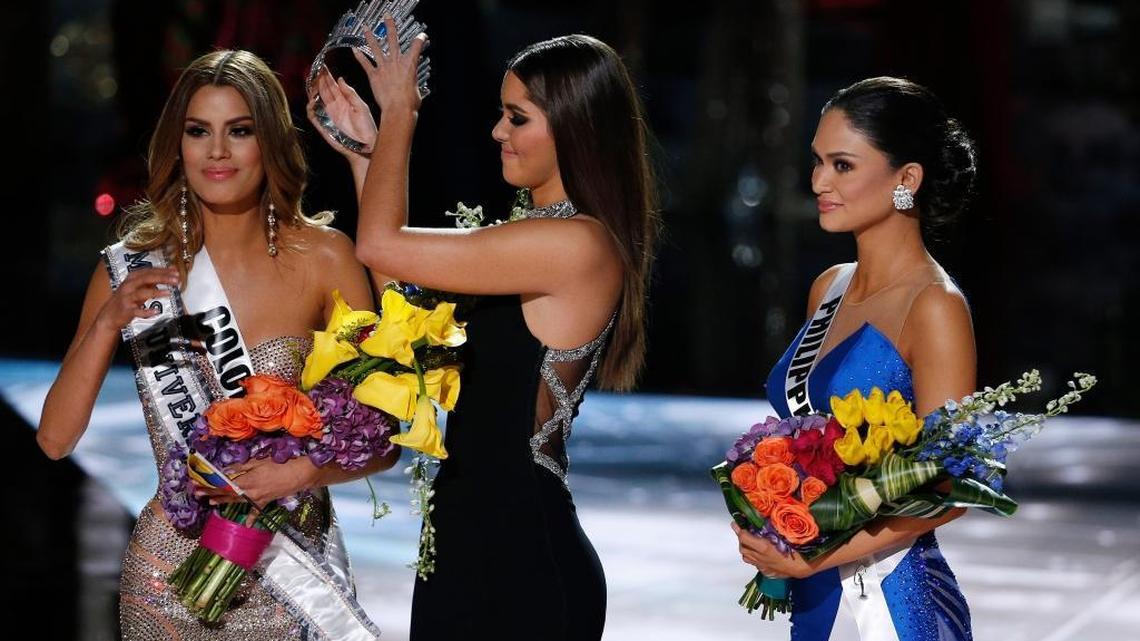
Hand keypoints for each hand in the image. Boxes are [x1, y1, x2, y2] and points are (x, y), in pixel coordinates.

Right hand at [95, 267, 178, 333]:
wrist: (109, 315)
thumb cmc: (127, 299)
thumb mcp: (139, 287)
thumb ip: (153, 280)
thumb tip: (170, 271)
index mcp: (132, 278)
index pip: (149, 271)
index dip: (163, 270)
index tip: (176, 271)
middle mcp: (128, 286)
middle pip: (146, 279)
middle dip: (162, 278)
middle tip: (176, 280)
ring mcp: (127, 298)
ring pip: (141, 293)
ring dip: (156, 292)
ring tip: (168, 292)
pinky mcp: (127, 310)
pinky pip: (138, 311)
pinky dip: (147, 312)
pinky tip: (156, 311)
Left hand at [196, 456, 318, 507]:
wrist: (299, 474)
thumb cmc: (280, 464)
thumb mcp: (259, 461)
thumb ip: (242, 467)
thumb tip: (227, 470)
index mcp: (247, 481)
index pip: (222, 484)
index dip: (209, 485)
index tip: (197, 484)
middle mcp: (249, 492)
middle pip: (226, 494)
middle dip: (211, 493)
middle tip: (198, 494)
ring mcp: (257, 499)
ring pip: (237, 501)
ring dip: (224, 502)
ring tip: (212, 502)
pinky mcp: (266, 501)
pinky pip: (256, 511)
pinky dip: (251, 518)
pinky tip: (246, 524)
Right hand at [307, 65, 376, 156]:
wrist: (366, 145)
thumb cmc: (367, 127)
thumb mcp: (361, 107)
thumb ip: (351, 94)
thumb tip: (340, 79)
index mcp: (343, 100)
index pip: (331, 85)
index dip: (326, 76)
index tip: (322, 65)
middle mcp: (334, 106)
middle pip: (322, 90)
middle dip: (317, 80)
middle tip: (314, 71)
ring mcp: (328, 115)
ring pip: (315, 101)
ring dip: (312, 92)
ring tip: (312, 84)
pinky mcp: (324, 125)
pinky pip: (313, 116)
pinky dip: (310, 109)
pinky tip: (312, 102)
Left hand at [354, 15, 427, 115]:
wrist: (398, 109)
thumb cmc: (409, 102)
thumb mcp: (416, 89)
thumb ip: (412, 82)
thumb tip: (412, 85)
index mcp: (409, 64)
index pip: (416, 46)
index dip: (420, 39)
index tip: (421, 36)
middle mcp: (396, 62)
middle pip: (393, 40)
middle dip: (390, 27)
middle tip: (387, 18)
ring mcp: (384, 68)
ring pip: (376, 48)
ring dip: (370, 37)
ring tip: (366, 28)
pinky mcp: (374, 75)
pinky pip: (365, 63)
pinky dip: (359, 56)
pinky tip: (354, 50)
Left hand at [732, 522, 813, 579]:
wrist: (804, 566)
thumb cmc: (797, 548)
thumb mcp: (784, 533)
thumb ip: (772, 525)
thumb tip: (762, 515)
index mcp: (764, 547)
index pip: (744, 537)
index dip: (738, 529)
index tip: (735, 522)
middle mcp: (760, 557)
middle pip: (743, 548)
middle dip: (740, 538)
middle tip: (742, 530)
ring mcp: (762, 566)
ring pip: (746, 557)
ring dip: (745, 548)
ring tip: (748, 541)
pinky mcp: (766, 571)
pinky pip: (754, 563)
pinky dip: (753, 556)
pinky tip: (758, 552)